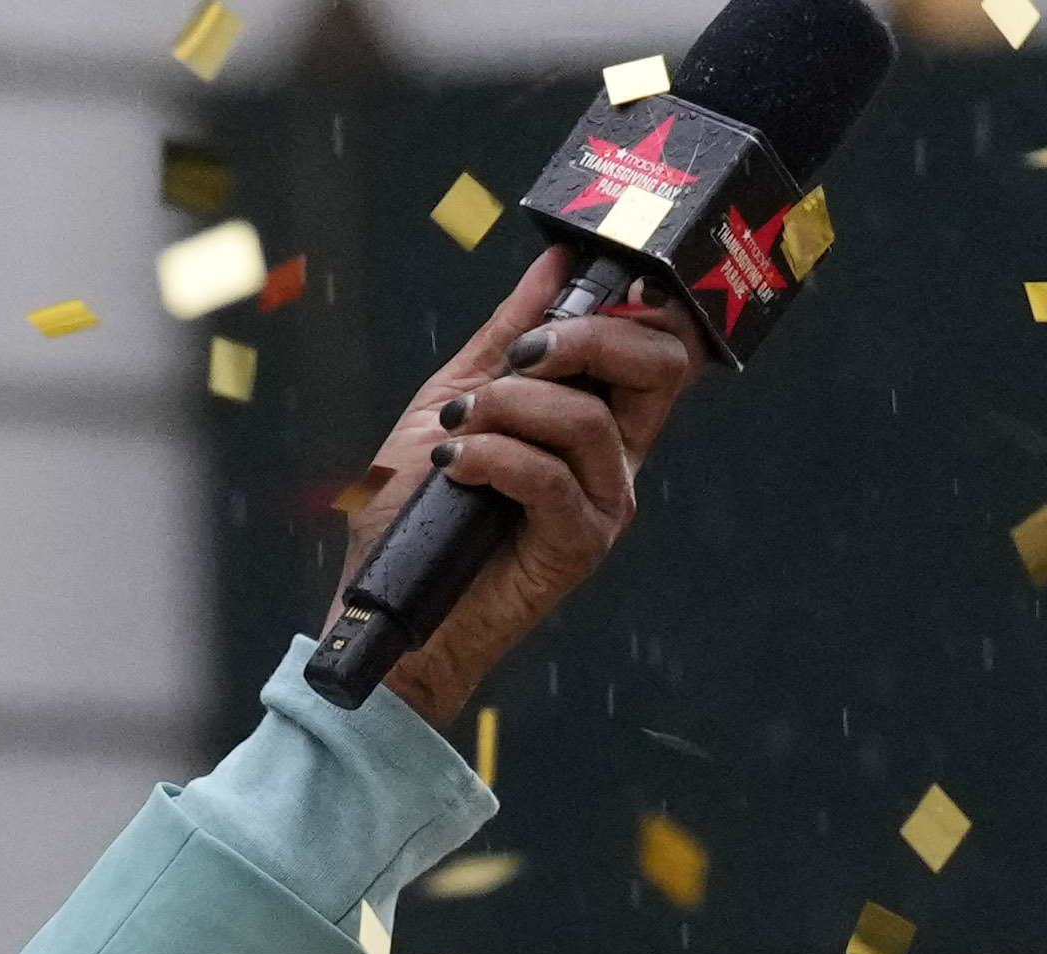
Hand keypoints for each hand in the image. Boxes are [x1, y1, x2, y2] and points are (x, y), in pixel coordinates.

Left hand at [318, 249, 703, 728]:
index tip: (584, 277)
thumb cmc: (416, 510)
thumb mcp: (456, 395)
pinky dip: (494, 457)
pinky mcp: (581, 545)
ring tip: (459, 428)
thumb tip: (555, 261)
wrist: (387, 599)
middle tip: (523, 354)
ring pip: (587, 419)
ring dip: (509, 408)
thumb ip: (508, 333)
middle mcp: (614, 456)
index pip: (658, 343)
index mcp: (597, 415)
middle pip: (659, 365)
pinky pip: (551, 477)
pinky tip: (457, 465)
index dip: (636, 302)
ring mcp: (604, 502)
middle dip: (588, 336)